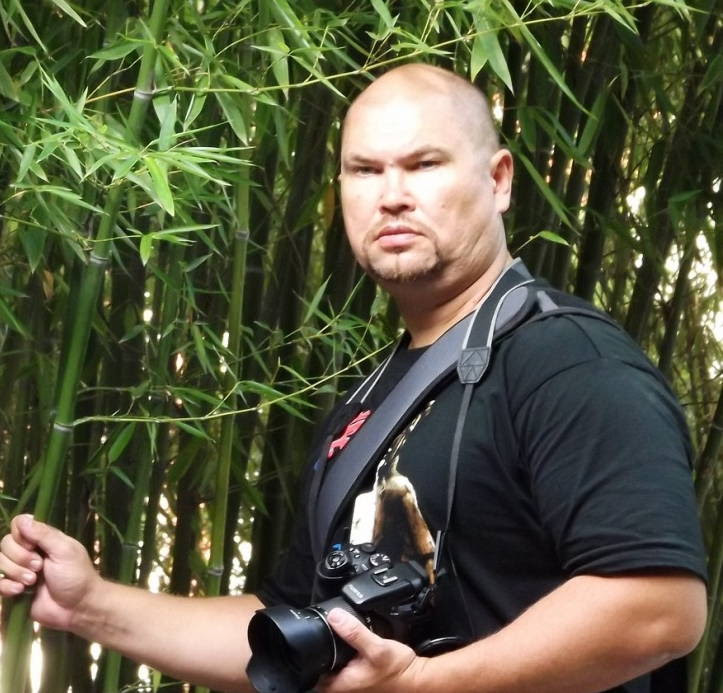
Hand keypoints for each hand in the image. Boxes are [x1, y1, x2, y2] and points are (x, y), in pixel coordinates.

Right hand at [0, 514, 100, 631]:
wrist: (76, 607)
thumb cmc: (76, 575)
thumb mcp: (64, 550)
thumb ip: (44, 534)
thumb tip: (23, 518)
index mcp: (43, 539)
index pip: (18, 525)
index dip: (20, 535)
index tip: (32, 545)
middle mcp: (29, 551)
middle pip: (5, 543)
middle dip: (20, 557)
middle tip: (39, 567)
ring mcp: (20, 570)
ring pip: (0, 562)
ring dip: (15, 572)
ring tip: (32, 582)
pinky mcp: (13, 589)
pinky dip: (6, 586)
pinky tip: (21, 591)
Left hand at [315, 608, 427, 692]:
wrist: (418, 678)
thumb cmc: (398, 670)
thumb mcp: (376, 648)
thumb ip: (355, 633)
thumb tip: (334, 617)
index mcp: (341, 685)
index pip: (311, 673)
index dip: (307, 656)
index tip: (309, 638)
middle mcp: (344, 687)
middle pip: (321, 668)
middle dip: (322, 650)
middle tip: (326, 632)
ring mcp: (351, 683)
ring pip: (333, 665)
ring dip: (333, 651)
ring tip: (337, 634)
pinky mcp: (358, 676)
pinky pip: (343, 664)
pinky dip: (343, 653)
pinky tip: (350, 642)